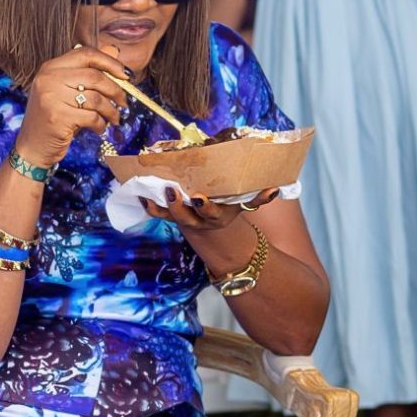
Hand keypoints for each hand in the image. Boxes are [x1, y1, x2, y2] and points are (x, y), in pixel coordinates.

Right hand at [15, 46, 131, 161]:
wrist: (31, 147)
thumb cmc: (53, 118)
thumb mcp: (63, 92)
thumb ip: (84, 75)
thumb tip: (116, 58)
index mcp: (51, 67)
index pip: (86, 54)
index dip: (109, 62)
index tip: (125, 75)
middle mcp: (49, 79)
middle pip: (95, 76)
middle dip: (115, 90)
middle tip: (123, 102)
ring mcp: (52, 98)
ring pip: (96, 99)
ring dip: (111, 111)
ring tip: (114, 118)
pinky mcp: (58, 117)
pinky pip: (92, 117)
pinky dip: (101, 124)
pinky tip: (99, 128)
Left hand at [146, 186, 276, 233]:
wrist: (212, 227)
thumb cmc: (228, 207)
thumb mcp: (243, 205)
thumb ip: (258, 197)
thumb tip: (276, 189)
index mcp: (216, 216)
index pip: (210, 213)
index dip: (204, 206)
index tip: (198, 196)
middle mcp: (197, 219)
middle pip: (185, 217)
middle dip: (178, 206)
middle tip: (171, 190)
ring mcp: (182, 218)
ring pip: (168, 215)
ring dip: (159, 205)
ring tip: (151, 190)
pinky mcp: (170, 216)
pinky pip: (157, 212)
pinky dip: (148, 204)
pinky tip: (141, 192)